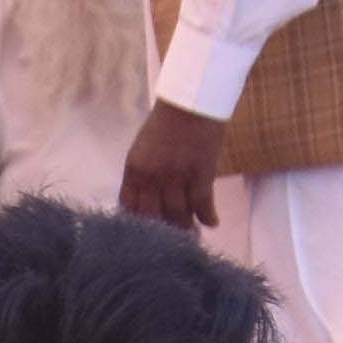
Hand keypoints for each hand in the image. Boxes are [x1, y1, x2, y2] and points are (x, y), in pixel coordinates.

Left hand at [117, 100, 228, 234]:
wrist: (191, 100)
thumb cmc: (167, 122)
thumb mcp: (143, 148)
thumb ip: (142, 175)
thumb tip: (148, 202)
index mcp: (134, 169)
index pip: (130, 208)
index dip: (138, 225)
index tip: (148, 235)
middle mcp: (152, 177)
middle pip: (154, 218)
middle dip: (164, 233)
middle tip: (173, 242)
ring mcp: (176, 176)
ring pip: (179, 216)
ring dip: (187, 229)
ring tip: (193, 236)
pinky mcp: (200, 173)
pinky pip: (202, 205)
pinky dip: (208, 218)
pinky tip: (212, 223)